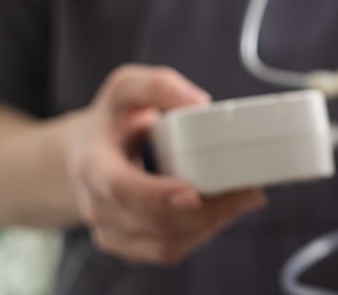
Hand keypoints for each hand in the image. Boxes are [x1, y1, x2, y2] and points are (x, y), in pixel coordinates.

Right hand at [65, 65, 266, 264]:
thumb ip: (160, 86)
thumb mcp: (127, 87)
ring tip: (243, 199)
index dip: (156, 195)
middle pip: (153, 221)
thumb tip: (199, 103)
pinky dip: (202, 234)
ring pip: (164, 243)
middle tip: (246, 192)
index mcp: (92, 164)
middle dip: (206, 211)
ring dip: (211, 224)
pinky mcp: (129, 245)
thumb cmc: (114, 120)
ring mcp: (111, 231)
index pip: (120, 188)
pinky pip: (168, 251)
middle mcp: (97, 204)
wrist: (91, 153)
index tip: (192, 194)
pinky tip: (224, 212)